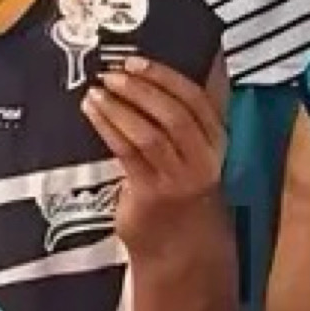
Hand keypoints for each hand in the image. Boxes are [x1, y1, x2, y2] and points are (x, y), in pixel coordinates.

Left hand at [84, 55, 229, 246]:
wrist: (178, 249)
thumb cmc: (180, 192)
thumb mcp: (192, 154)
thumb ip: (180, 119)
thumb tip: (148, 74)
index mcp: (216, 141)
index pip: (196, 99)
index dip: (165, 76)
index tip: (136, 61)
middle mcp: (204, 159)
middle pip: (174, 114)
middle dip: (140, 88)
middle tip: (111, 74)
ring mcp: (179, 178)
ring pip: (149, 133)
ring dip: (119, 107)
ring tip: (95, 92)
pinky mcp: (152, 193)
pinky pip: (127, 152)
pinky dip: (108, 127)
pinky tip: (93, 113)